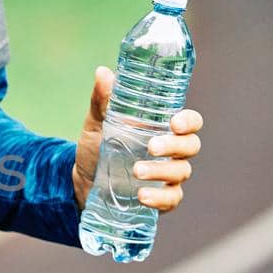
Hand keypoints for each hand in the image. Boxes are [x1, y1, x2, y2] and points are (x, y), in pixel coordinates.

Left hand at [71, 65, 203, 213]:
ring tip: (136, 171)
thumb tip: (103, 73)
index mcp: (162, 129)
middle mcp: (172, 152)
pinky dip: (158, 198)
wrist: (82, 181)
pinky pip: (170, 200)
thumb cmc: (97, 147)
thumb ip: (102, 101)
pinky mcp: (160, 200)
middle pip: (190, 146)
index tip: (174, 122)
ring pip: (180, 172)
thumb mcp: (96, 124)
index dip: (189, 122)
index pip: (190, 123)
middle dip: (174, 145)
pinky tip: (142, 195)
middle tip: (151, 146)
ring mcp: (168, 177)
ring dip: (160, 171)